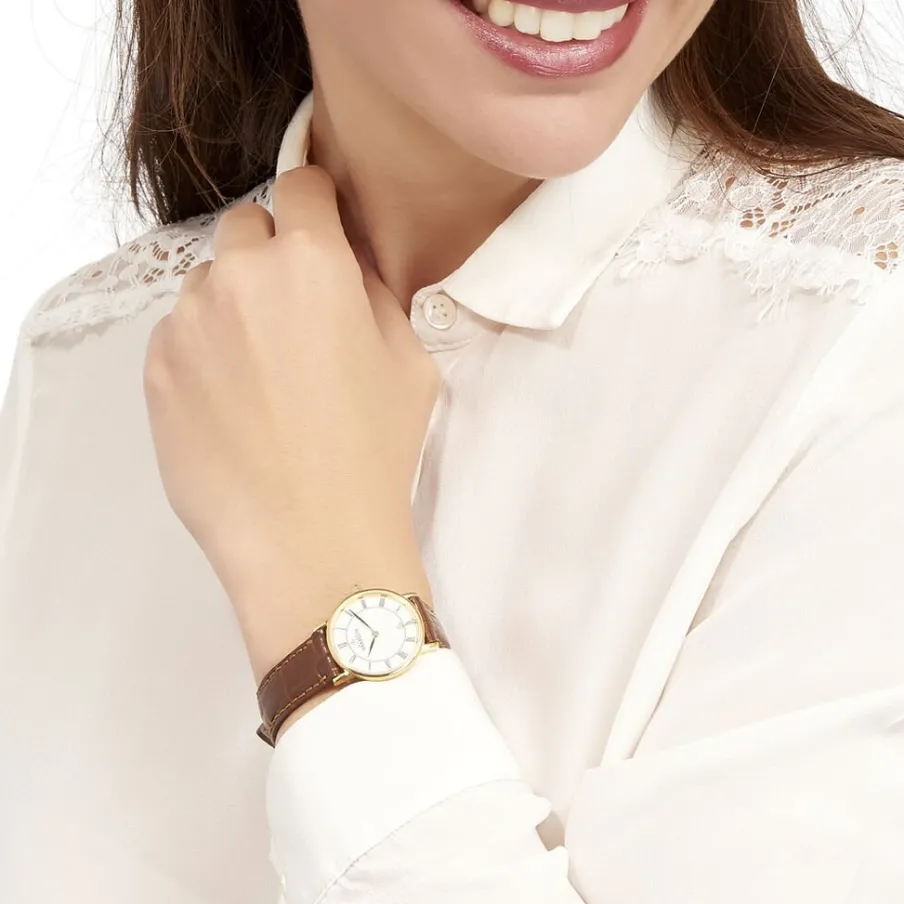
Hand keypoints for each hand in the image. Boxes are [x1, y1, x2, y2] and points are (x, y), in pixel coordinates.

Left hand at [143, 166, 440, 678]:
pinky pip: (178, 335)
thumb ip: (374, 294)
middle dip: (269, 254)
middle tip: (294, 313)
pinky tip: (232, 404)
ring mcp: (187, 322)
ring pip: (206, 283)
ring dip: (232, 305)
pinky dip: (202, 351)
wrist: (310, 538)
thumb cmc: (374, 451)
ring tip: (260, 371)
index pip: (302, 185)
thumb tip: (347, 269)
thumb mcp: (410, 362)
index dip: (316, 204)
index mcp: (312, 262)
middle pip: (245, 226)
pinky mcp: (155, 370)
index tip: (320, 230)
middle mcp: (239, 275)